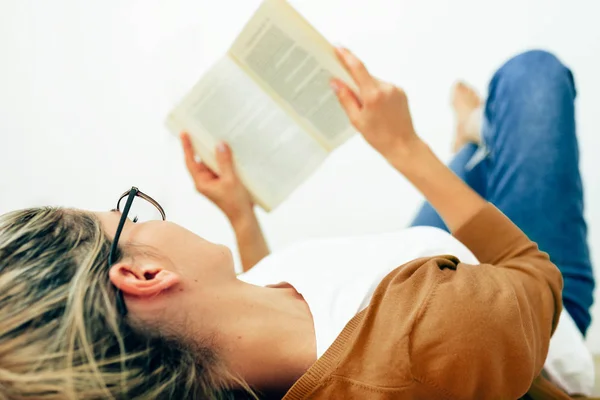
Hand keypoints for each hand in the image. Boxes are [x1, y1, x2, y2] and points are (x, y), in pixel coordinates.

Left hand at [181, 133, 253, 221]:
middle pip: (200, 160)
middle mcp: (205, 181)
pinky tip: (230, 152)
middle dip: (202, 146)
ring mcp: (213, 181)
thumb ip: (224, 162)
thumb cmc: (235, 203)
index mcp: (202, 182)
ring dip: (215, 153)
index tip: (184, 134)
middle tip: (203, 131)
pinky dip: (223, 159)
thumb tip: (219, 145)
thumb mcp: (230, 179)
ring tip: (218, 138)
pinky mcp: (222, 182)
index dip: (187, 147)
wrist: (244, 217)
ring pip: (211, 163)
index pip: (191, 161)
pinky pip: (220, 167)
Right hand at [331, 47, 420, 161]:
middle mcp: (386, 88)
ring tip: (366, 109)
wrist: (403, 145)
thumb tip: (336, 82)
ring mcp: (395, 89)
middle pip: (365, 76)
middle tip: (345, 89)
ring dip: (366, 89)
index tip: (338, 48)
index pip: (358, 68)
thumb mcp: (357, 120)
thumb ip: (345, 98)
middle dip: (355, 80)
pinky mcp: (401, 92)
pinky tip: (377, 109)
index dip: (346, 56)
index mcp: (373, 95)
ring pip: (374, 82)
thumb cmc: (380, 137)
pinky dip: (376, 93)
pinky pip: (384, 87)